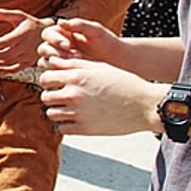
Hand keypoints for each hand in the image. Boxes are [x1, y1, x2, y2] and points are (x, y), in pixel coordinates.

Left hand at [0, 6, 44, 71]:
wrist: (49, 34)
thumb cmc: (31, 23)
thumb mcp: (19, 15)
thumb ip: (4, 13)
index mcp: (22, 34)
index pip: (4, 41)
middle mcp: (25, 47)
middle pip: (5, 55)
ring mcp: (27, 56)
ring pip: (8, 63)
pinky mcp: (28, 63)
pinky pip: (14, 69)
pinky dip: (3, 69)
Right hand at [36, 18, 123, 68]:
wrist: (120, 60)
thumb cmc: (108, 43)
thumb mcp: (96, 31)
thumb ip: (79, 24)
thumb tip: (60, 21)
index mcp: (63, 33)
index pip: (48, 34)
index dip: (55, 39)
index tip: (68, 45)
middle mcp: (58, 47)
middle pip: (43, 48)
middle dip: (55, 53)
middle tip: (72, 57)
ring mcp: (59, 61)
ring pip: (44, 62)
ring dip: (55, 64)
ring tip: (74, 66)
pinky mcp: (63, 74)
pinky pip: (52, 74)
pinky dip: (60, 74)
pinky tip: (74, 74)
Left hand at [39, 57, 161, 135]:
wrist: (145, 105)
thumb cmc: (124, 83)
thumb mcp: (99, 67)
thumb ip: (73, 64)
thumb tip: (51, 62)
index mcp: (76, 76)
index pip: (45, 78)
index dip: (50, 81)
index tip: (56, 84)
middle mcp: (74, 94)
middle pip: (45, 97)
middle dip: (52, 97)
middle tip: (62, 98)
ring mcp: (78, 112)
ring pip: (51, 114)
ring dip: (58, 112)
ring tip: (69, 110)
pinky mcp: (84, 129)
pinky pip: (61, 129)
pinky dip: (65, 126)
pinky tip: (75, 121)